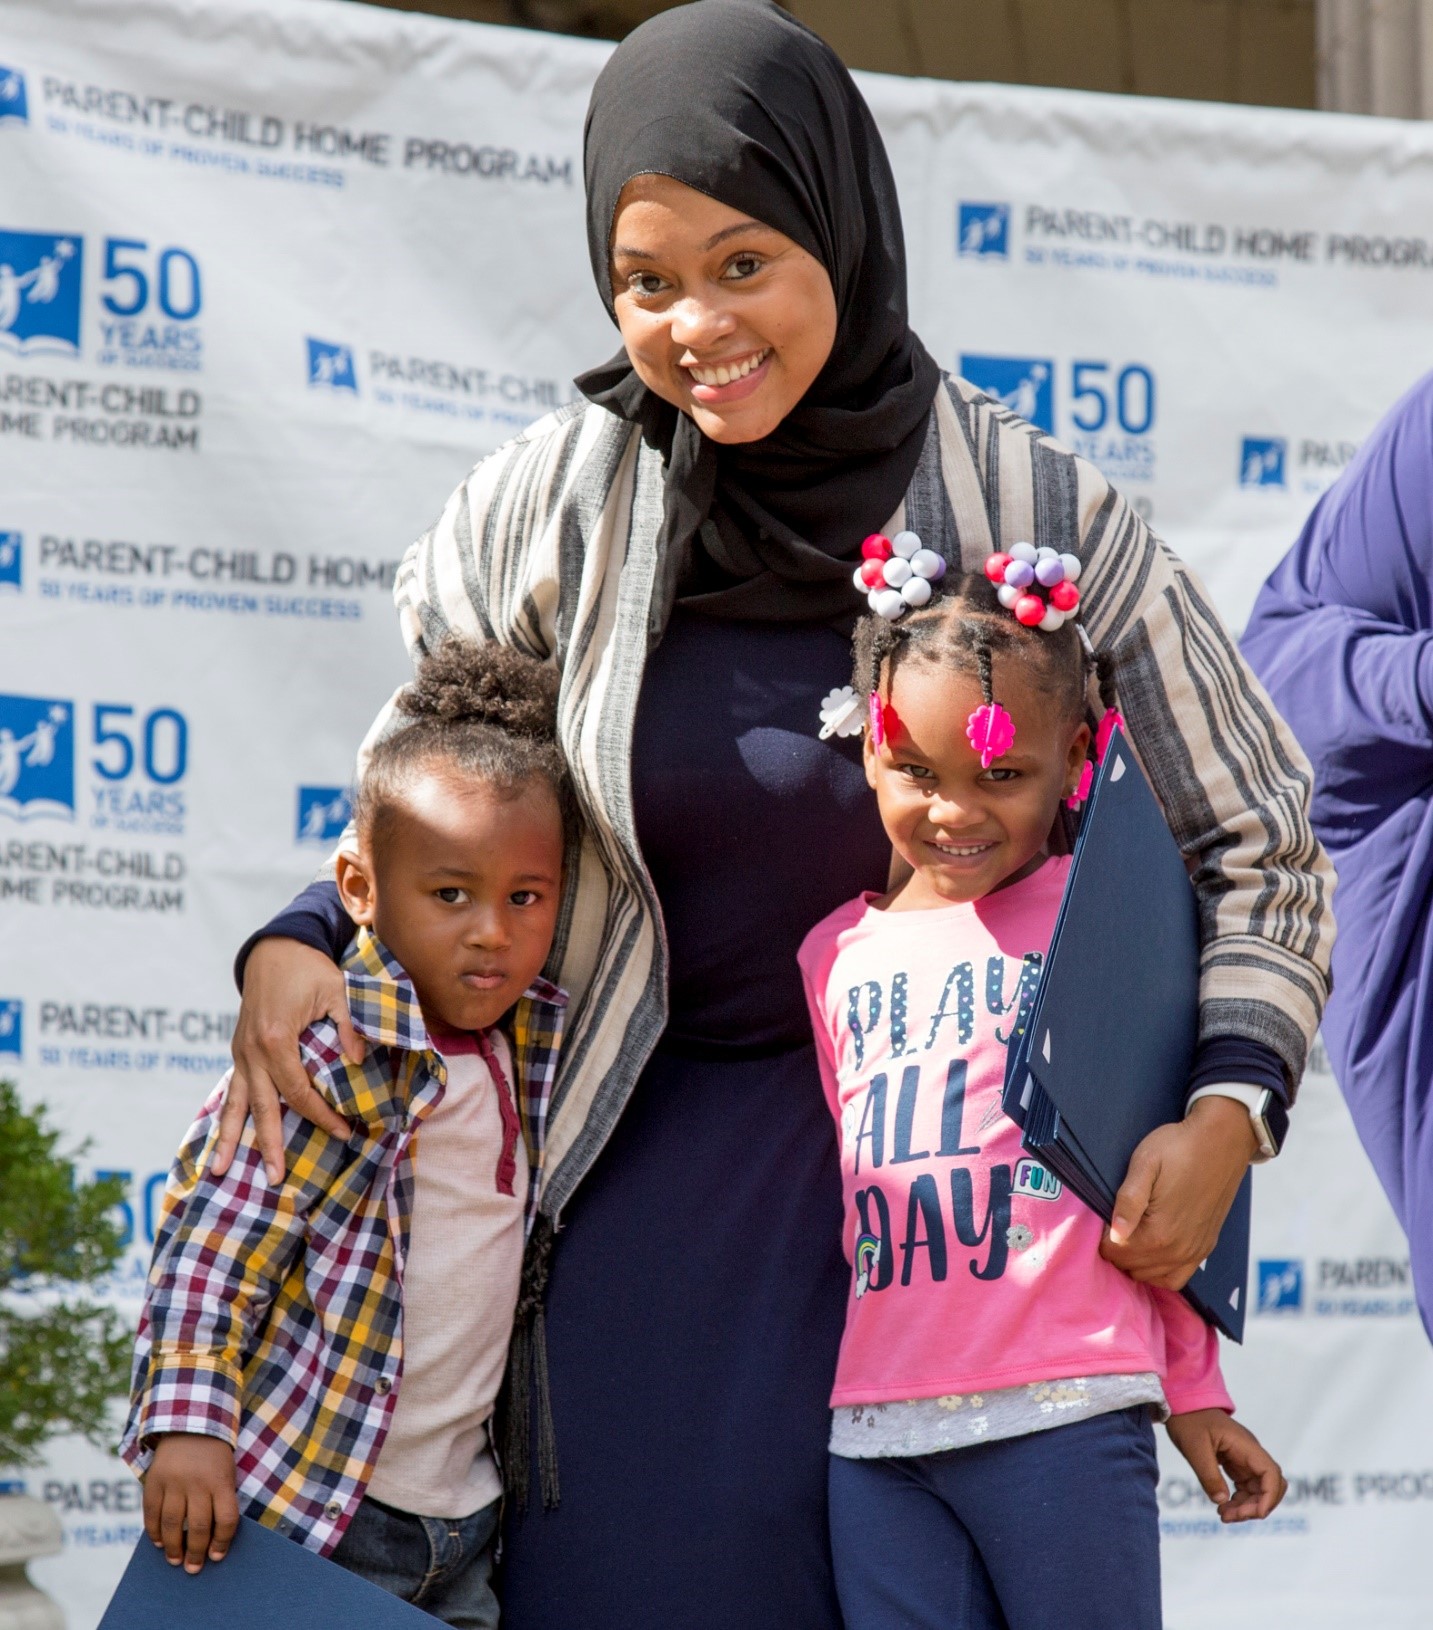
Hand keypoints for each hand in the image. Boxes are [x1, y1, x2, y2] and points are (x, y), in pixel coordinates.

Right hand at [144, 1435, 239, 1571]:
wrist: (189, 1425)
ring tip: (175, 1560)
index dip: (223, 1541)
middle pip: (198, 1526)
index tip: (217, 1556)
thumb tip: (212, 1541)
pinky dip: (154, 1531)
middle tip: (193, 1568)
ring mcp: (173, 1481)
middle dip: (196, 1552)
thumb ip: (221, 1501)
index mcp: (221, 1480)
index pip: (226, 1518)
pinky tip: (159, 1542)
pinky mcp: (154, 1480)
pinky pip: (151, 1513)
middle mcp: (197, 1482)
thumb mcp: (226, 1473)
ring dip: (172, 1547)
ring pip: (172, 1523)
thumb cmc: (213, 1458)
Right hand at [215, 937, 359, 1183]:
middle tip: (276, 1180)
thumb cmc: (309, 968)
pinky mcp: (239, 1050)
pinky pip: (232, 1089)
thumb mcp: (337, 990)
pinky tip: (221, 1138)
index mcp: (277, 1039)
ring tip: (218, 1171)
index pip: (299, 1092)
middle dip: (269, 1145)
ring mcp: (241, 1051)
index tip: (345, 1133)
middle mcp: (252, 1051)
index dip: (321, 1116)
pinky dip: (227, 1115)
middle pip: (262, 1108)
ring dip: (231, 1139)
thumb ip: (347, 1026)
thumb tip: (357, 1060)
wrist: (274, 947)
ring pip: (236, 1103)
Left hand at [1099, 1096, 1256, 1288]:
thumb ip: (1128, 1201)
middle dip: (1116, 1250)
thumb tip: (1115, 1235)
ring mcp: (1194, 1252)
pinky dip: (1160, 1271)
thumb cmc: (1178, 1148)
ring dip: (1136, 1262)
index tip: (1102, 1217)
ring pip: (1152, 1276)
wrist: (1221, 1141)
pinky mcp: (1206, 1248)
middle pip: (1131, 1268)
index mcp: (1159, 1232)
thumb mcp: (1144, 1164)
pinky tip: (1152, 1251)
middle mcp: (1178, 1251)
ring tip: (1129, 1235)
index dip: (1101, 1238)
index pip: (1114, 1254)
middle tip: (1114, 1222)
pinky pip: (1177, 1278)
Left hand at [1165, 1409, 1286, 1522]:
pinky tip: (1223, 1507)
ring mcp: (1244, 1459)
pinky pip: (1246, 1487)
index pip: (1271, 1474)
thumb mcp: (1194, 1448)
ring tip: (1223, 1515)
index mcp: (1245, 1445)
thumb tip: (1222, 1501)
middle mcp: (1249, 1453)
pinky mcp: (1235, 1464)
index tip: (1253, 1514)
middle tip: (1231, 1516)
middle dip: (1257, 1506)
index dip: (1269, 1497)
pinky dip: (1239, 1501)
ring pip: (1258, 1490)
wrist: (1181, 1403)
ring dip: (1246, 1507)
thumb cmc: (1188, 1420)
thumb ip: (1208, 1475)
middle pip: (1269, 1486)